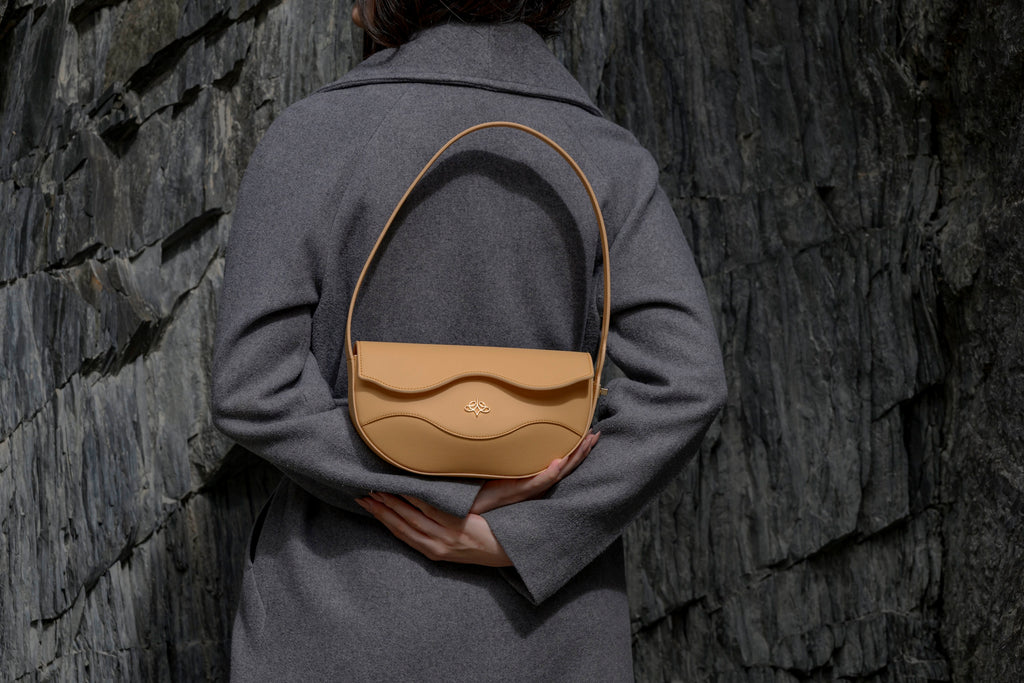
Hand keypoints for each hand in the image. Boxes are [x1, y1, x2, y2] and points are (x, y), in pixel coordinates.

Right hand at [355, 492, 511, 566]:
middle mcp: (436, 547)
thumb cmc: (486, 544)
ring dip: (392, 504)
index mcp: (434, 552)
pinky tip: (404, 489)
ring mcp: (446, 537)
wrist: (511, 549)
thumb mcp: (457, 544)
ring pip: (411, 518)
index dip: (382, 519)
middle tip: (363, 495)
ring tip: (377, 490)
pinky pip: (431, 510)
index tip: (366, 506)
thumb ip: (440, 531)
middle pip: (400, 526)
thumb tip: (423, 513)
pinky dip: (415, 500)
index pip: (401, 534)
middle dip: (380, 510)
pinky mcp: (457, 527)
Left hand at [469, 431, 599, 514]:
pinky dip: (550, 473)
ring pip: (559, 472)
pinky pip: (538, 481)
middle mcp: (540, 483)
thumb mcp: (508, 467)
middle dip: (583, 450)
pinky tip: (558, 462)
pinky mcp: (520, 490)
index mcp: (539, 477)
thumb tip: (522, 434)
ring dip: (573, 458)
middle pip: (568, 465)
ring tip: (584, 443)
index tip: (591, 433)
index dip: (579, 448)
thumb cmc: (489, 485)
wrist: (476, 505)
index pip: (564, 461)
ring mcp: (532, 488)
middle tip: (596, 434)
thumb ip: (518, 455)